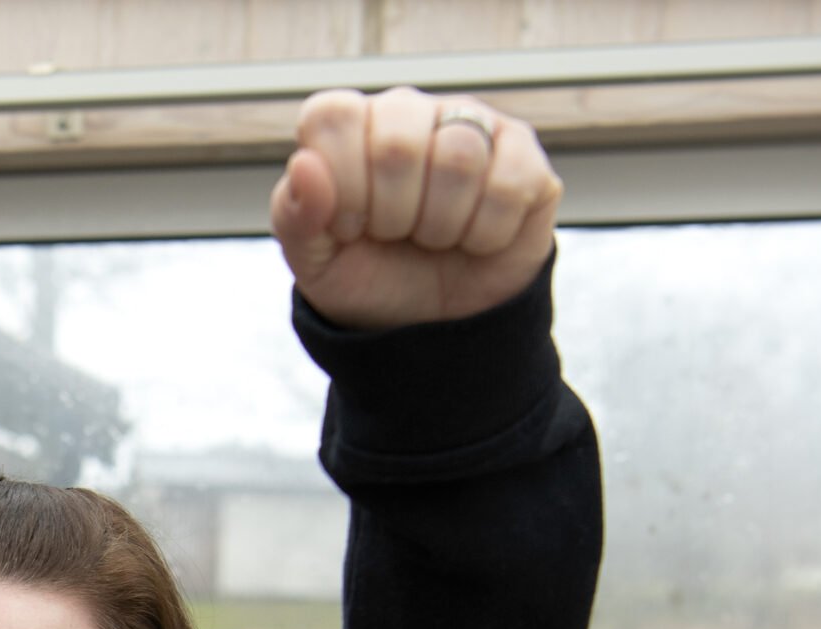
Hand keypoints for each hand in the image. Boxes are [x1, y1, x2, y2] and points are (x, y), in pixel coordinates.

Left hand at [271, 87, 562, 330]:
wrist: (430, 324)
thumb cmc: (367, 277)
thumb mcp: (314, 261)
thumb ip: (295, 214)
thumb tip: (304, 164)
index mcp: (351, 125)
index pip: (332, 117)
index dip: (340, 184)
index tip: (349, 225)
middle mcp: (411, 112)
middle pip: (397, 143)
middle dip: (390, 214)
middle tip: (395, 235)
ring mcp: (473, 127)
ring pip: (458, 160)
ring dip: (439, 226)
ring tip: (432, 237)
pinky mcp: (525, 157)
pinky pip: (510, 185)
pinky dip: (486, 234)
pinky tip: (475, 239)